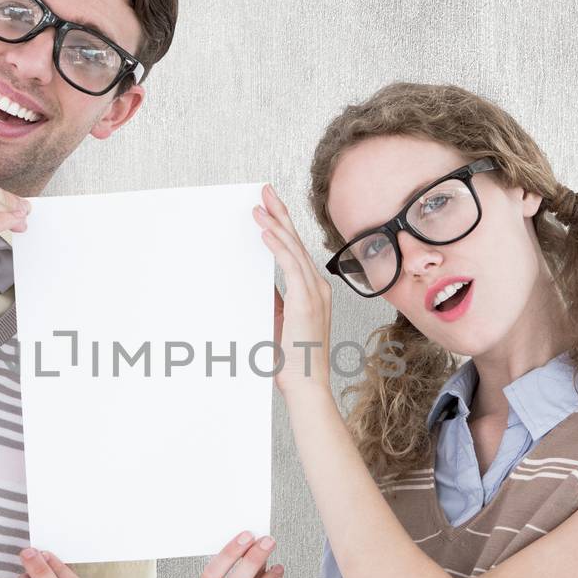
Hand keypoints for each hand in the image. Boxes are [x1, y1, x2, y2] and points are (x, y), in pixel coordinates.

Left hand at [254, 184, 332, 395]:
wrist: (307, 386)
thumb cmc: (295, 361)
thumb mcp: (280, 322)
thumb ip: (275, 301)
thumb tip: (261, 284)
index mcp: (314, 290)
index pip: (296, 250)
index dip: (283, 226)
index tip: (270, 208)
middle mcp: (318, 287)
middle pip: (296, 241)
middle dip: (280, 214)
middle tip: (265, 191)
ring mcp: (315, 292)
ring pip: (293, 248)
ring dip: (275, 225)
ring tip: (259, 206)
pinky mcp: (306, 300)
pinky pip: (290, 265)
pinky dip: (277, 247)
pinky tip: (265, 233)